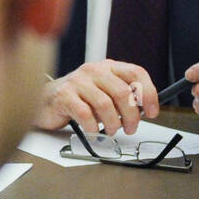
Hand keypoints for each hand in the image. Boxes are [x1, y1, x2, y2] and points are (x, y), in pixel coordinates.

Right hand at [35, 60, 158, 136]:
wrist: (46, 100)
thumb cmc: (79, 98)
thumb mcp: (105, 92)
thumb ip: (123, 97)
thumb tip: (145, 110)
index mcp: (108, 67)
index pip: (136, 73)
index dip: (149, 93)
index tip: (152, 111)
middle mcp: (93, 71)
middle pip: (122, 92)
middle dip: (132, 116)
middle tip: (130, 128)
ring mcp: (77, 82)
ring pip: (105, 105)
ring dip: (113, 124)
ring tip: (111, 130)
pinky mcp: (64, 95)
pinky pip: (85, 114)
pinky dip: (93, 127)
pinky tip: (93, 130)